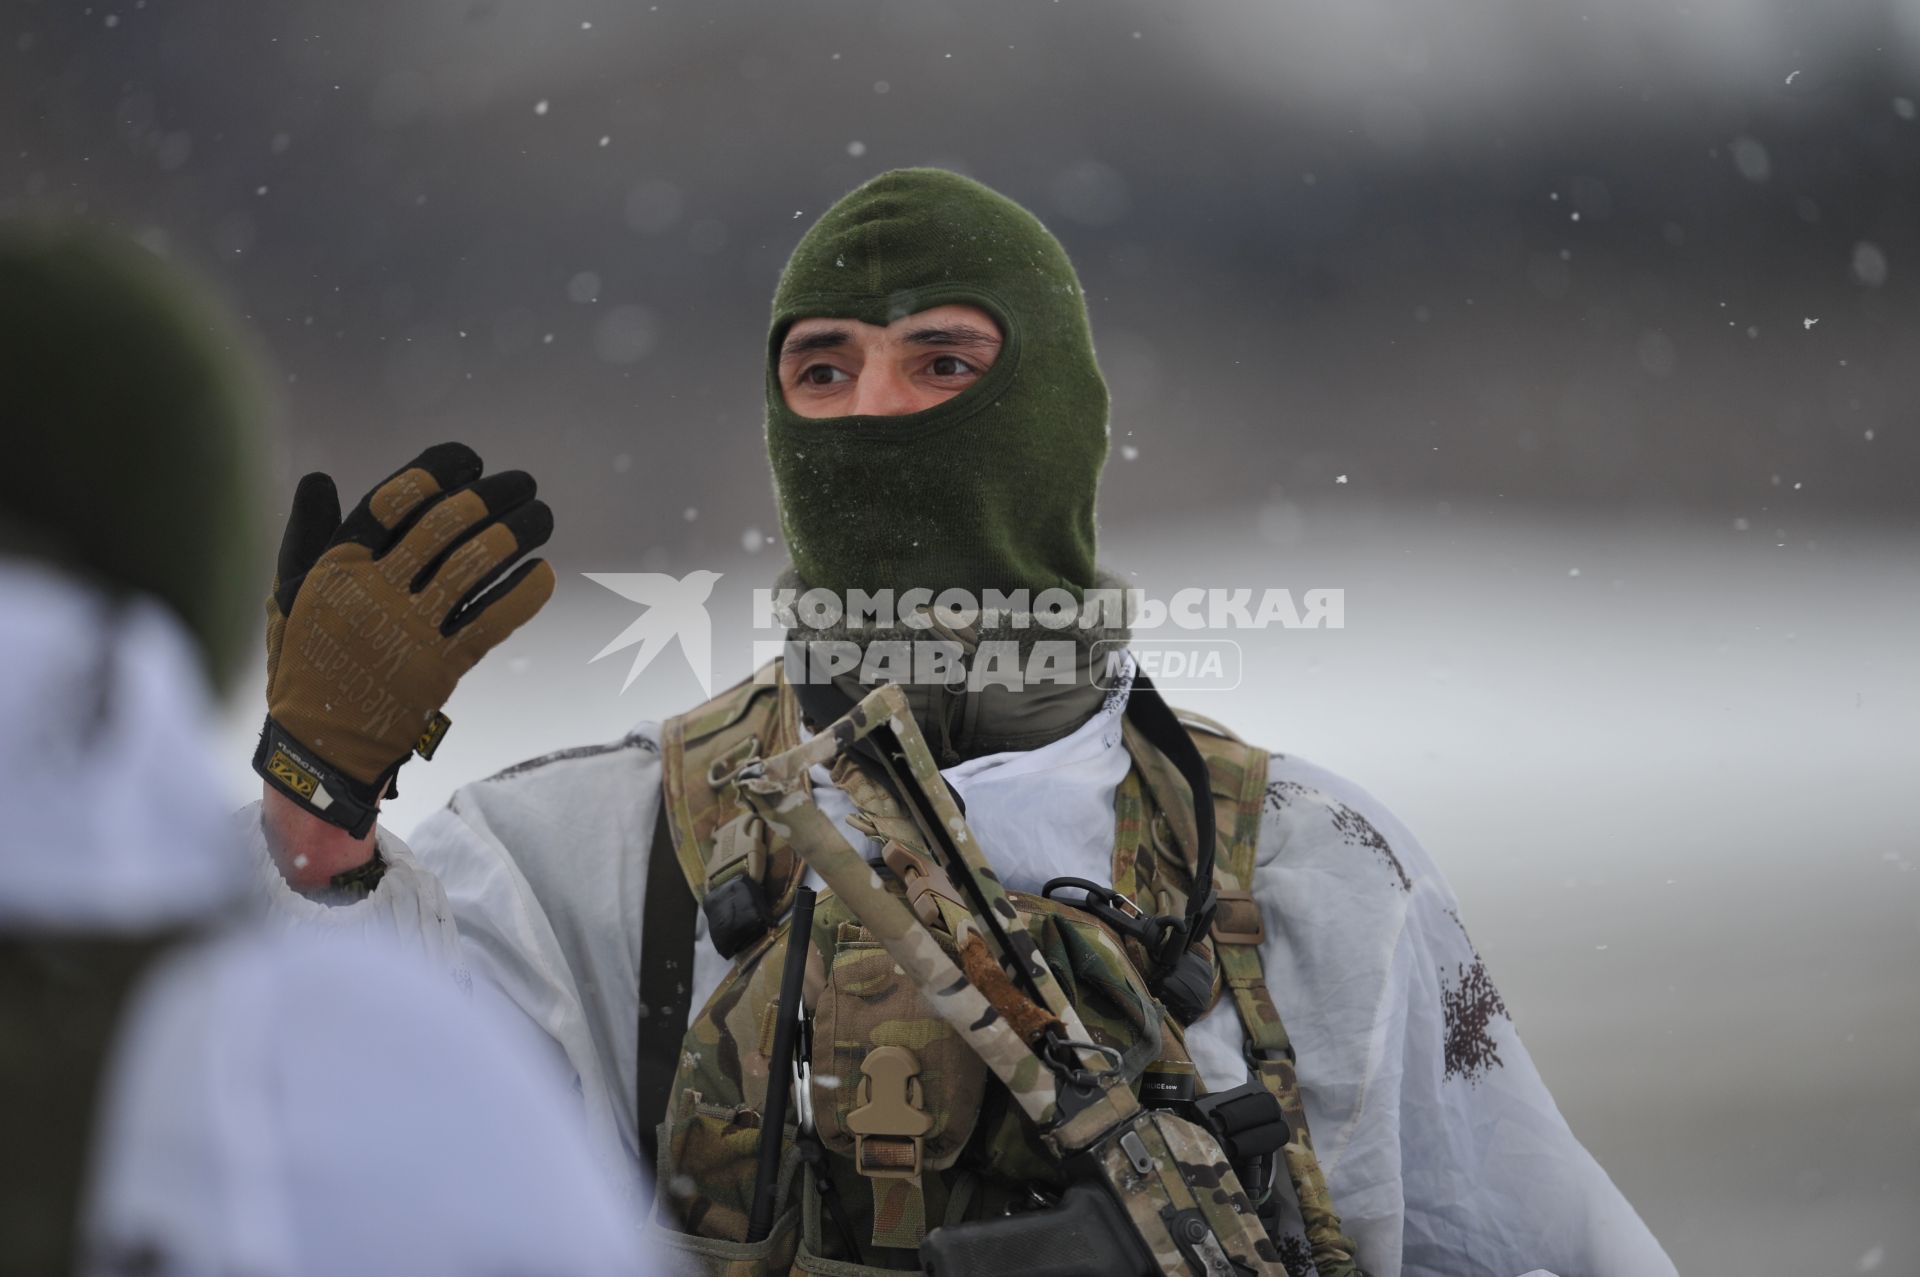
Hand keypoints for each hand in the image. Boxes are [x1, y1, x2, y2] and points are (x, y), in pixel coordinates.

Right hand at [254, 442, 554, 837]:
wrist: (321, 745)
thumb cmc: (307, 662)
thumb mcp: (292, 595)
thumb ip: (308, 535)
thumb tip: (320, 478)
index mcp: (338, 566)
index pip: (394, 501)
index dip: (438, 472)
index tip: (471, 460)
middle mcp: (375, 591)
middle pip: (444, 526)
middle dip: (492, 496)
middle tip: (524, 482)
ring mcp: (410, 629)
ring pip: (475, 566)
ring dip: (518, 533)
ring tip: (543, 514)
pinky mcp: (440, 666)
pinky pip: (492, 620)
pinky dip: (524, 593)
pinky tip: (544, 572)